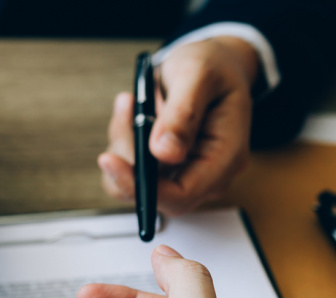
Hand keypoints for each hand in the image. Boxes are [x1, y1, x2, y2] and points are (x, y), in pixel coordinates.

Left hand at [99, 37, 258, 215]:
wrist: (213, 64)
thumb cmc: (213, 67)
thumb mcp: (199, 74)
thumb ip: (183, 113)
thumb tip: (164, 153)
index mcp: (225, 158)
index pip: (180, 196)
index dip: (141, 186)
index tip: (109, 159)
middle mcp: (206, 175)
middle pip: (152, 193)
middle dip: (127, 157)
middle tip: (127, 110)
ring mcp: (184, 174)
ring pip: (134, 182)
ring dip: (122, 144)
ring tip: (131, 102)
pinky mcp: (164, 169)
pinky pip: (129, 169)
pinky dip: (122, 141)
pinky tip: (130, 112)